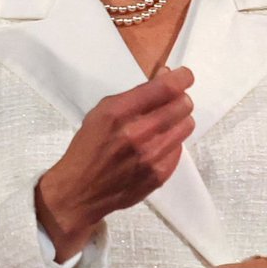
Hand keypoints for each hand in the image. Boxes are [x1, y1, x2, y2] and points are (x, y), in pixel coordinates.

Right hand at [36, 67, 194, 260]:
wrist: (81, 191)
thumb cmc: (89, 147)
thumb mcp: (102, 113)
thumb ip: (135, 95)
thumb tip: (166, 76)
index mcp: (119, 112)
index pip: (165, 88)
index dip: (182, 78)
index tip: (185, 76)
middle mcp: (137, 133)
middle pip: (182, 106)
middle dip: (180, 99)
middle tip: (173, 102)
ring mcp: (151, 156)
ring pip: (186, 126)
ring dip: (179, 121)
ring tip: (166, 124)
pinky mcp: (159, 175)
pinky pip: (179, 149)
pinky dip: (172, 143)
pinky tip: (157, 146)